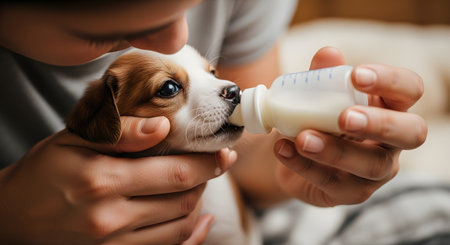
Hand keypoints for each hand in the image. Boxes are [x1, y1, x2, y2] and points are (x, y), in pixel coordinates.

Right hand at [0, 116, 235, 244]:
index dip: (207, 163)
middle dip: (207, 179)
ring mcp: (113, 244)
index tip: (224, 153)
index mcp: (102, 181)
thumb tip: (163, 127)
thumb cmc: (44, 172)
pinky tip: (199, 219)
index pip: (174, 172)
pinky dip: (190, 234)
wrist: (13, 217)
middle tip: (218, 163)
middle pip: (182, 200)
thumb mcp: (73, 140)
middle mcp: (111, 218)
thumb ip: (118, 132)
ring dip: (198, 203)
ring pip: (179, 226)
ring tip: (200, 183)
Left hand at [273, 47, 426, 206]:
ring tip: (302, 138)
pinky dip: (304, 165)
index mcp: (389, 107)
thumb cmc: (314, 117)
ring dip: (335, 150)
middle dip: (380, 124)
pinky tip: (283, 150)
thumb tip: (328, 53)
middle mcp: (391, 141)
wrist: (291, 153)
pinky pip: (332, 182)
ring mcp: (374, 171)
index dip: (390, 81)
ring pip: (371, 165)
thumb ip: (323, 76)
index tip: (357, 75)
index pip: (409, 89)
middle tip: (345, 118)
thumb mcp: (315, 95)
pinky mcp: (350, 192)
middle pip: (412, 133)